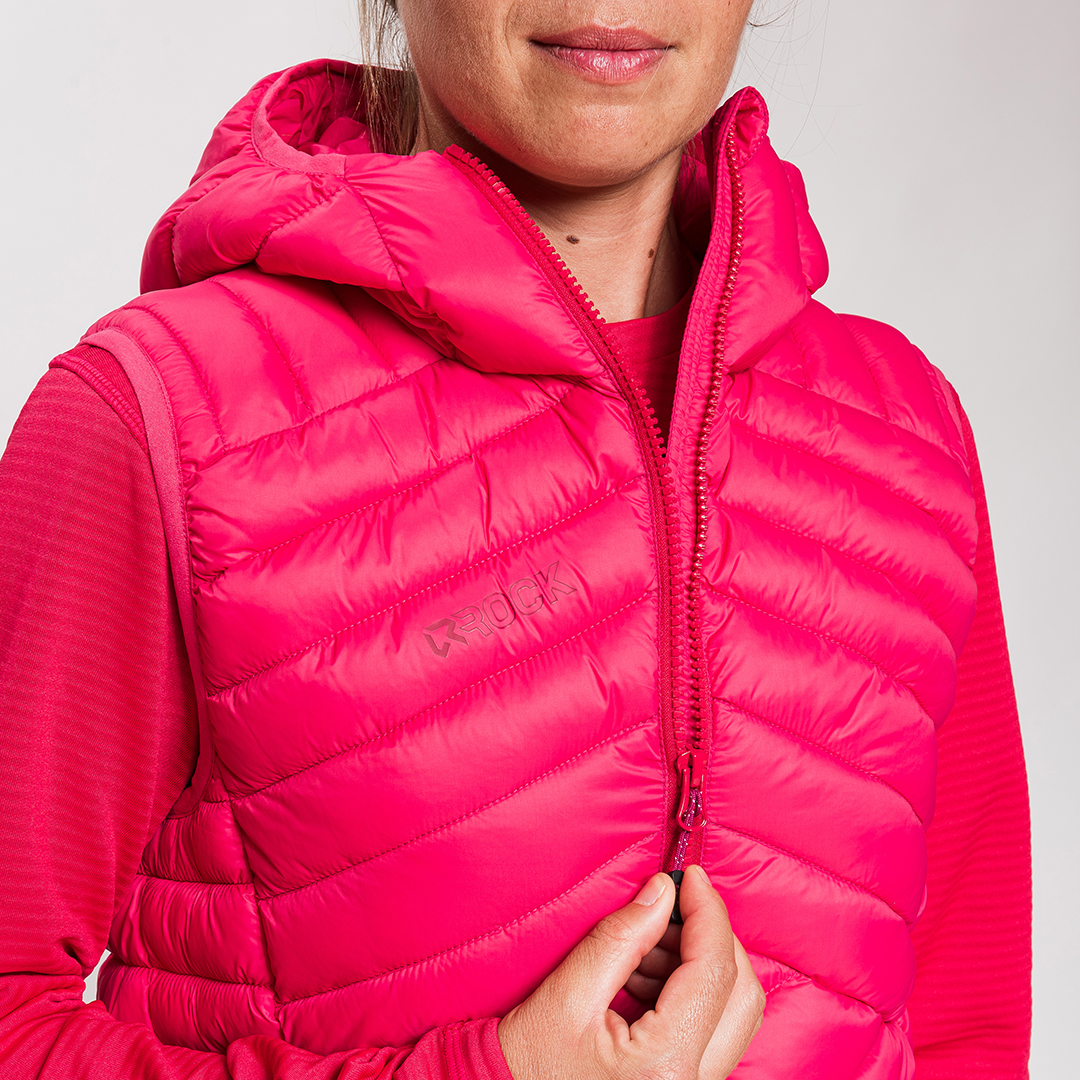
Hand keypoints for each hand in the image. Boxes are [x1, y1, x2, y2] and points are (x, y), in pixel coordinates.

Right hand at [497, 864, 763, 1079]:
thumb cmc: (530, 1063)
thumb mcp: (568, 994)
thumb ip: (620, 937)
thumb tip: (663, 892)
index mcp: (666, 1065)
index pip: (713, 972)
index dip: (707, 913)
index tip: (690, 876)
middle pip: (743, 996)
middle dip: (712, 937)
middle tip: (673, 906)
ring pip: (736, 1014)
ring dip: (702, 965)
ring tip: (644, 949)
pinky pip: (717, 1032)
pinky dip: (694, 993)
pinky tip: (648, 977)